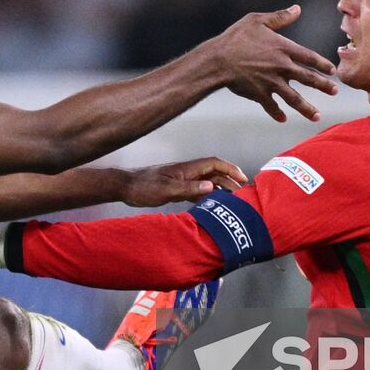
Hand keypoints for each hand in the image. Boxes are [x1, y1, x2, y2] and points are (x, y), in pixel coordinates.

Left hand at [119, 157, 247, 206]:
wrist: (125, 187)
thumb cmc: (143, 186)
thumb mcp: (167, 189)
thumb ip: (189, 188)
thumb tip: (212, 187)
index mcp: (187, 169)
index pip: (215, 164)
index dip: (231, 169)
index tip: (243, 177)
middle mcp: (187, 172)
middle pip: (214, 174)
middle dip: (230, 181)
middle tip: (243, 194)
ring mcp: (182, 180)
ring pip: (208, 183)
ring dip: (221, 189)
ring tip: (233, 200)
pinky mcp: (177, 188)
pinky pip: (198, 191)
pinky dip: (208, 196)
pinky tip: (213, 205)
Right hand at [206, 6, 338, 121]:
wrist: (217, 60)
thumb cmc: (235, 37)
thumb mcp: (257, 21)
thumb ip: (280, 17)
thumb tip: (297, 9)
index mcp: (284, 48)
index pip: (310, 57)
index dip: (323, 64)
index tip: (332, 71)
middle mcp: (282, 67)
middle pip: (308, 79)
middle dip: (323, 86)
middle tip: (334, 91)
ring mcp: (272, 83)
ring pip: (294, 98)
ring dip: (307, 108)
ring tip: (316, 116)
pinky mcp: (259, 94)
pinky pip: (271, 106)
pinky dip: (277, 113)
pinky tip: (283, 118)